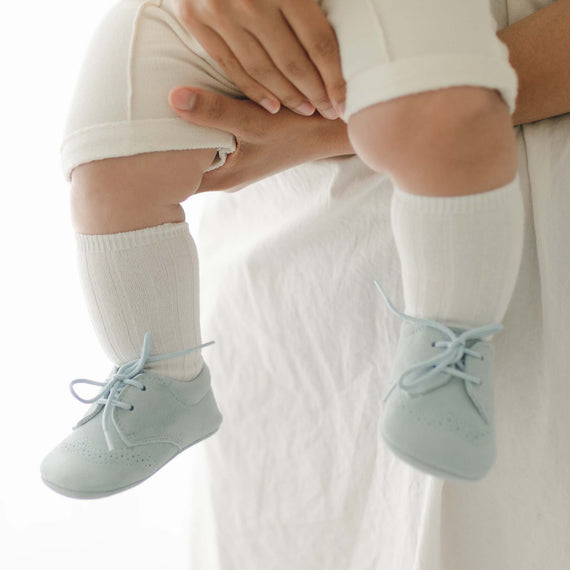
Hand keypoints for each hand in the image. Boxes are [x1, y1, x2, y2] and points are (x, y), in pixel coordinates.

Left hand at [168, 87, 352, 191]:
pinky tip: (200, 111)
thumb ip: (215, 112)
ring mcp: (236, 165)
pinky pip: (214, 144)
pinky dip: (205, 130)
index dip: (158, 163)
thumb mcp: (254, 121)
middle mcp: (227, 176)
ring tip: (171, 113)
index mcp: (225, 178)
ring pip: (200, 154)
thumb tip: (173, 99)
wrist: (331, 131)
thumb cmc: (297, 130)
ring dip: (188, 136)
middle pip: (186, 167)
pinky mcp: (243, 152)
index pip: (178, 180)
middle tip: (152, 120)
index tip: (144, 138)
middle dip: (169, 147)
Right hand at [172, 0, 345, 119]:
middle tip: (330, 111)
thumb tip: (342, 16)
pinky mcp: (194, 19)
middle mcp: (251, 2)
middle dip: (316, 92)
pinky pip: (230, 65)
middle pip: (293, 63)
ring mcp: (220, 13)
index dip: (335, 77)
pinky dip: (253, 89)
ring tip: (306, 110)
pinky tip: (273, 106)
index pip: (318, 43)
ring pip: (262, 70)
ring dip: (288, 96)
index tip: (344, 99)